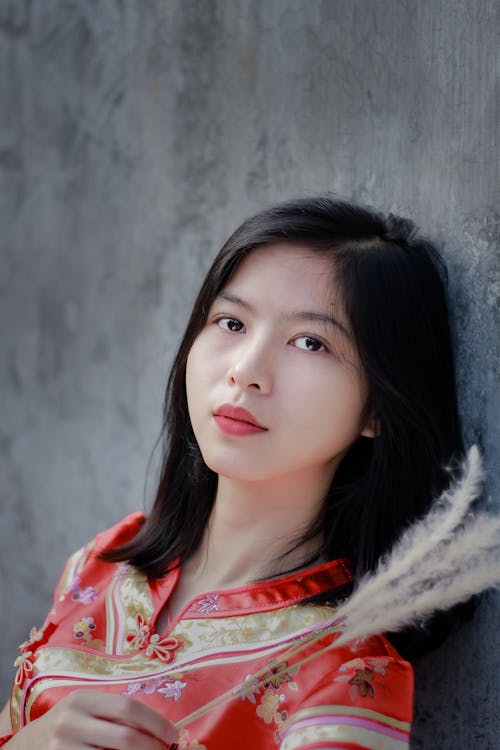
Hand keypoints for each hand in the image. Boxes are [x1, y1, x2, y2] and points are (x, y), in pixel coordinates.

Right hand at [7, 689, 177, 748]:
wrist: (28, 745)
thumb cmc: (68, 724)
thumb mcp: (85, 710)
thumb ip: (113, 714)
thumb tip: (158, 728)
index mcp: (83, 699)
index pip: (128, 707)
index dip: (155, 722)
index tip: (172, 734)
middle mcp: (72, 720)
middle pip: (126, 737)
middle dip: (152, 747)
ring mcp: (64, 747)